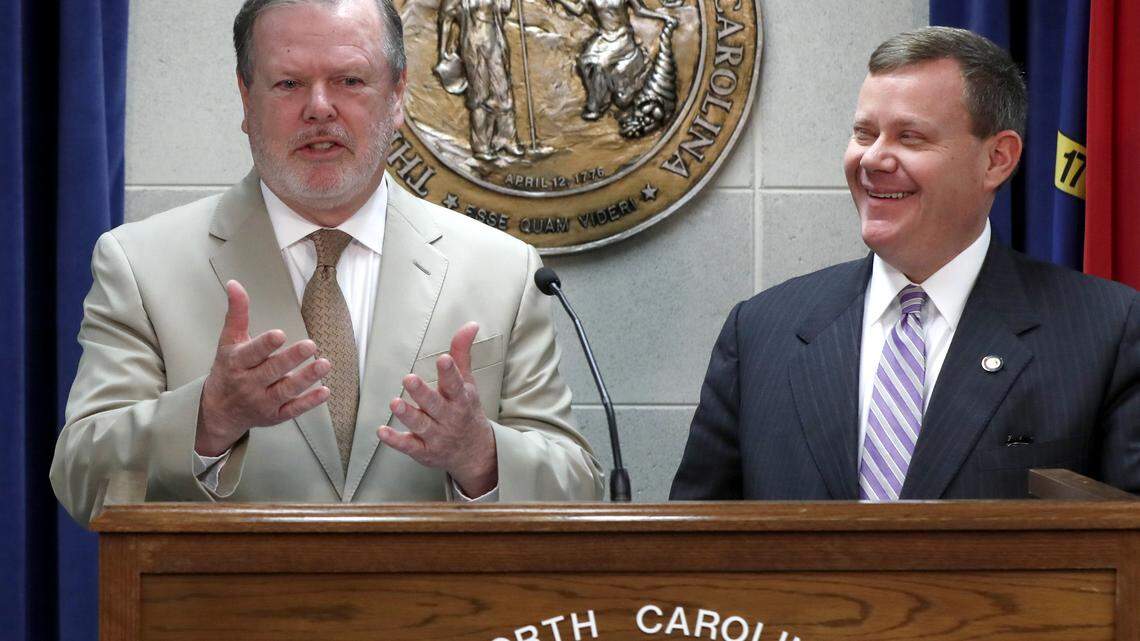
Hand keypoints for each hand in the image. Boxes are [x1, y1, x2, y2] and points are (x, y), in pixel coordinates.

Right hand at [195, 280, 331, 455]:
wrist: (218, 411)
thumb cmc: (228, 369)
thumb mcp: (228, 341)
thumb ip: (237, 313)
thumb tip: (234, 284)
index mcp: (237, 363)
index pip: (251, 354)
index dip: (264, 345)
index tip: (280, 334)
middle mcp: (249, 384)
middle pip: (271, 371)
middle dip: (291, 359)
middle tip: (311, 346)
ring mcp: (262, 401)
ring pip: (285, 391)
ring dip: (306, 379)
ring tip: (324, 364)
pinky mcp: (275, 415)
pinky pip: (293, 410)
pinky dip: (309, 403)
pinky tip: (325, 391)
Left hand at [377, 322, 497, 496]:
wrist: (476, 453)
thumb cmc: (467, 411)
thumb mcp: (468, 382)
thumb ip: (462, 353)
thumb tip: (470, 324)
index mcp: (461, 399)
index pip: (455, 384)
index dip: (449, 372)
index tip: (443, 359)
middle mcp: (449, 418)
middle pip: (435, 405)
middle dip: (422, 393)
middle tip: (409, 379)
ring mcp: (437, 436)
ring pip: (421, 425)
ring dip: (407, 415)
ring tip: (394, 403)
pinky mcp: (424, 451)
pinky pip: (409, 446)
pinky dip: (395, 441)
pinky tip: (382, 431)